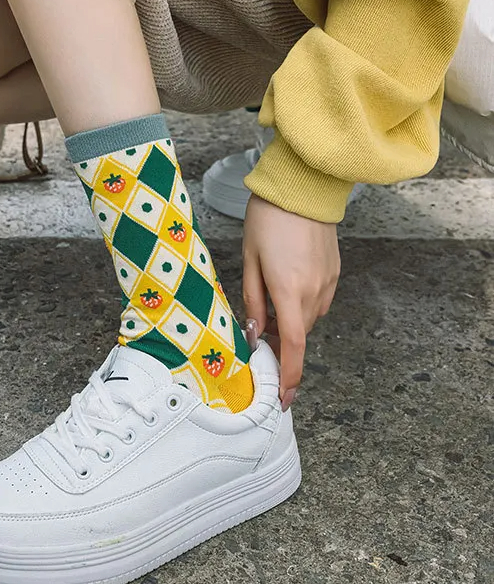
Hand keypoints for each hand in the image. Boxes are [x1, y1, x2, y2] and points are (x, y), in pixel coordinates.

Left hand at [242, 194, 339, 409]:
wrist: (302, 186)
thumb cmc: (268, 220)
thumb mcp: (250, 261)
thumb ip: (254, 302)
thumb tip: (256, 335)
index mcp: (290, 291)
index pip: (294, 345)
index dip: (290, 375)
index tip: (285, 397)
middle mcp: (315, 291)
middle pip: (299, 334)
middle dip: (282, 346)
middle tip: (261, 342)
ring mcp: (329, 282)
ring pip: (309, 319)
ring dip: (292, 324)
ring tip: (271, 308)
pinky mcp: (335, 272)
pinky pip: (318, 302)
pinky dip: (302, 308)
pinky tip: (287, 291)